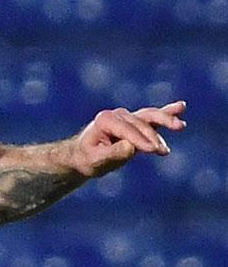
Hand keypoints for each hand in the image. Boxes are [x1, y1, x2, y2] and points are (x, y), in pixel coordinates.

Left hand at [67, 100, 184, 176]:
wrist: (85, 156)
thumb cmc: (88, 159)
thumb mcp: (96, 160)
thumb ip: (112, 153)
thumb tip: (131, 147)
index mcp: (105, 120)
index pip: (128, 130)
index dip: (140, 140)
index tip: (153, 150)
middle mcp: (118, 115)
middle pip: (141, 124)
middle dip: (153, 137)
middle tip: (163, 151)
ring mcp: (129, 116)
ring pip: (150, 117)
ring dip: (166, 120)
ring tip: (180, 126)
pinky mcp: (138, 122)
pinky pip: (154, 115)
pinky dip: (167, 111)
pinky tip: (182, 106)